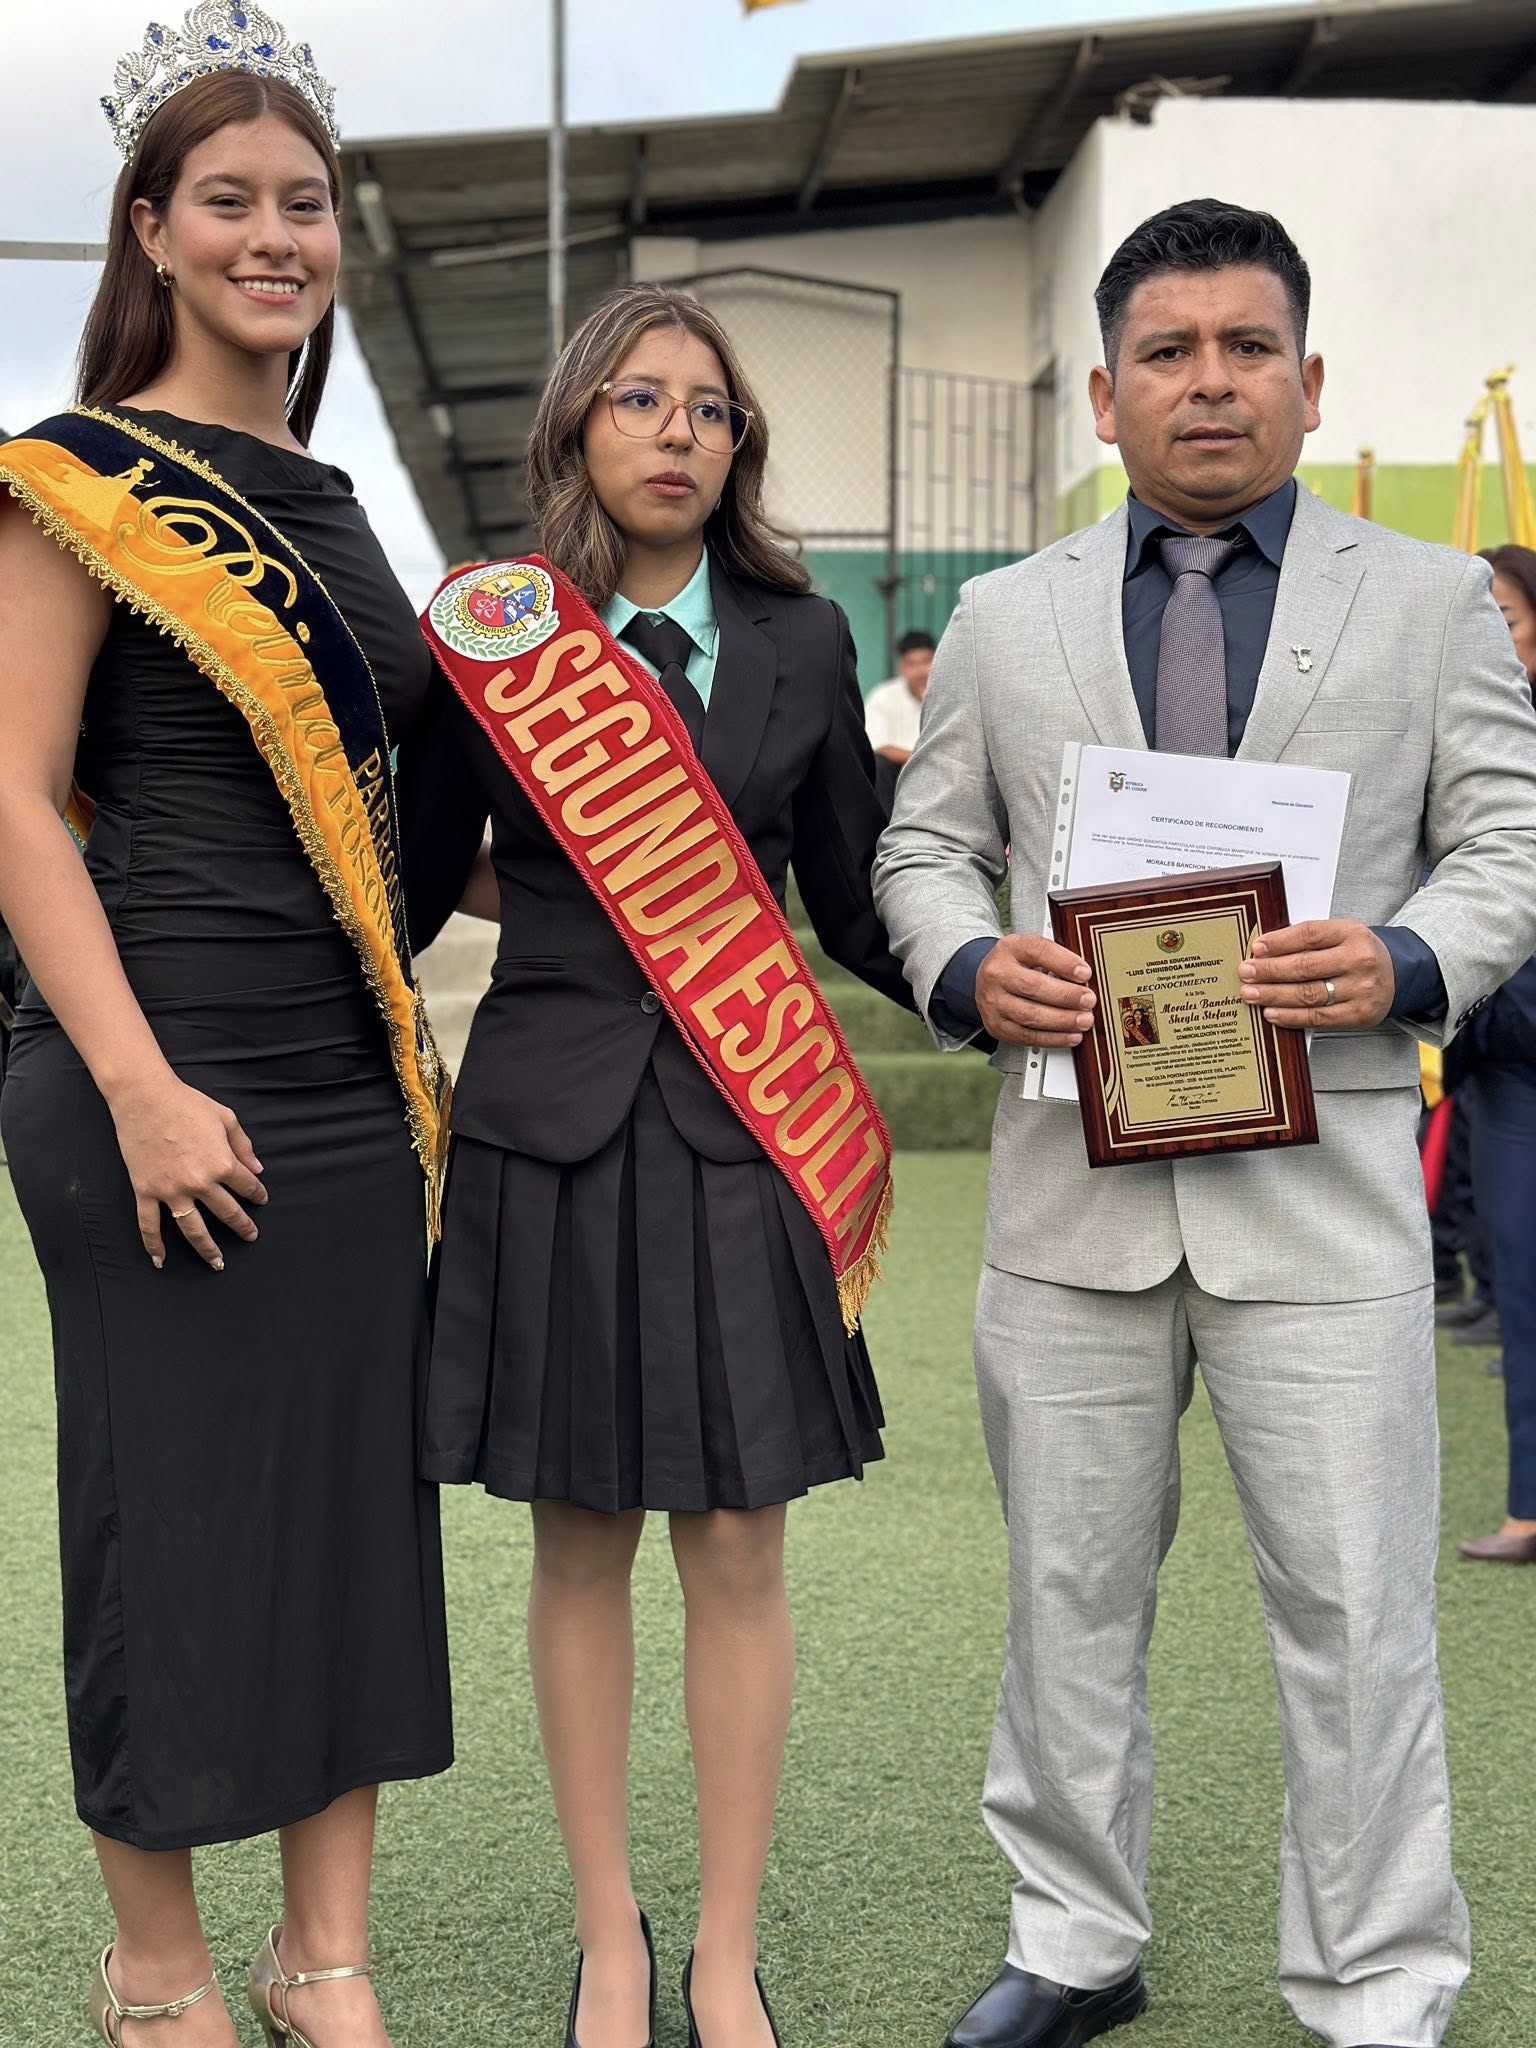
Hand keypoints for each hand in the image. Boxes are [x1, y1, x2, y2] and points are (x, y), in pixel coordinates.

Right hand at [108, 1072, 267, 1269]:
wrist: (145, 1097)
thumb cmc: (187, 1103)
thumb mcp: (226, 1118)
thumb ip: (243, 1146)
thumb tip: (257, 1170)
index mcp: (222, 1164)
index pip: (247, 1187)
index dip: (257, 1195)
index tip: (261, 1201)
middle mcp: (200, 1183)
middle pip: (226, 1213)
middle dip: (242, 1227)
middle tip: (250, 1237)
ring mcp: (171, 1191)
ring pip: (193, 1229)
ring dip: (208, 1249)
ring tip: (218, 1263)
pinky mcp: (145, 1191)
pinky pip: (149, 1225)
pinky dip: (154, 1245)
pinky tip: (161, 1260)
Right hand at [975, 934, 1095, 1046]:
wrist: (987, 982)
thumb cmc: (1017, 965)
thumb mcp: (1032, 951)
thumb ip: (1057, 959)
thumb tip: (1085, 979)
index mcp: (1010, 948)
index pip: (1037, 951)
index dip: (1064, 963)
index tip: (1085, 974)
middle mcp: (997, 974)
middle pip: (1033, 986)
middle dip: (1066, 996)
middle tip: (1088, 1000)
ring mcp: (994, 1002)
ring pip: (1030, 1015)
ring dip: (1063, 1020)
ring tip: (1083, 1020)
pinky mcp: (996, 1025)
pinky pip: (1027, 1036)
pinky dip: (1053, 1038)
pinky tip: (1071, 1036)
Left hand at [1238, 919, 1394, 1030]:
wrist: (1399, 974)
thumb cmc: (1360, 953)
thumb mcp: (1341, 934)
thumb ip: (1308, 939)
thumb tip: (1264, 950)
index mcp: (1352, 933)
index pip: (1309, 935)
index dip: (1279, 942)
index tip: (1256, 948)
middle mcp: (1358, 960)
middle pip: (1305, 966)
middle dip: (1269, 970)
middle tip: (1245, 973)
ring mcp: (1360, 989)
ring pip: (1308, 994)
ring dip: (1274, 995)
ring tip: (1251, 994)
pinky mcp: (1358, 1014)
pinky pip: (1318, 1017)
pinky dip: (1291, 1016)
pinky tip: (1272, 1012)